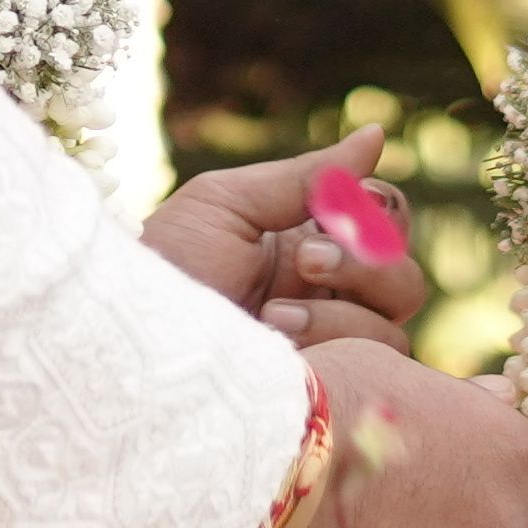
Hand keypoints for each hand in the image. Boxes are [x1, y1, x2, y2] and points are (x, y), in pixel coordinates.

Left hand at [145, 125, 435, 351]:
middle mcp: (326, 302)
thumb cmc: (162, 267)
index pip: (384, 222)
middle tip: (307, 261)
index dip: (374, 212)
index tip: (335, 209)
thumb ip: (307, 176)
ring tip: (274, 315)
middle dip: (365, 260)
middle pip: (403, 277)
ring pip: (393, 326)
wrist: (124, 340)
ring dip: (342, 311)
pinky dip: (335, 344)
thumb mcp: (227, 206)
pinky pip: (372, 369)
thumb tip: (379, 133)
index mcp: (307, 245)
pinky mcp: (323, 394)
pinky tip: (279, 343)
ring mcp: (326, 352)